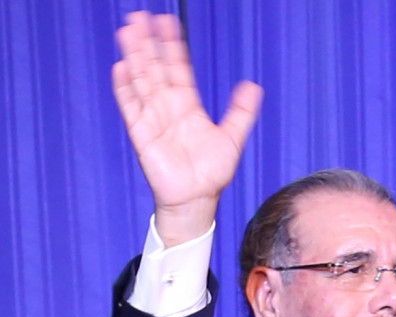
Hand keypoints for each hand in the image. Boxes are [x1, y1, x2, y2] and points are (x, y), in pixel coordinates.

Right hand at [112, 11, 262, 245]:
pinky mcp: (142, 133)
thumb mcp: (233, 137)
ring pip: (141, 80)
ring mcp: (153, 118)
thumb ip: (241, 111)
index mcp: (188, 106)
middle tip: (140, 16)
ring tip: (128, 32)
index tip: (167, 23)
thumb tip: (253, 86)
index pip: (178, 68)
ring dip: (134, 57)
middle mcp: (167, 107)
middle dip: (148, 42)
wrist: (196, 199)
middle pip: (155, 67)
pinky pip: (131, 107)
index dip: (172, 46)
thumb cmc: (212, 172)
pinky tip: (120, 68)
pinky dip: (125, 88)